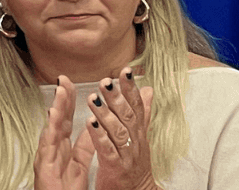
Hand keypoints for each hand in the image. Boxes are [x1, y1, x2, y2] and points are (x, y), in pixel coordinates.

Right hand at [34, 76, 94, 189]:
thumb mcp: (79, 165)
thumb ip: (84, 146)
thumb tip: (93, 126)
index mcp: (63, 148)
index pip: (67, 120)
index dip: (70, 101)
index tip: (72, 83)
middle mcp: (53, 149)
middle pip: (58, 119)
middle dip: (62, 98)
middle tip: (65, 78)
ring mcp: (47, 156)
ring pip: (52, 127)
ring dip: (56, 108)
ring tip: (61, 89)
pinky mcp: (44, 166)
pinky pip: (48, 145)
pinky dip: (50, 129)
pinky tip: (52, 116)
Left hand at [87, 67, 155, 189]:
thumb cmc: (134, 163)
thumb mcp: (139, 137)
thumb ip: (142, 113)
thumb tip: (148, 90)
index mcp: (138, 133)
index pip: (136, 107)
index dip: (131, 89)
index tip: (125, 71)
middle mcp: (135, 142)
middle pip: (127, 117)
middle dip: (117, 98)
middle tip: (106, 81)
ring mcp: (127, 155)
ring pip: (118, 132)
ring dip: (106, 114)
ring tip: (94, 98)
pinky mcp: (116, 168)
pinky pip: (108, 150)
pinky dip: (100, 136)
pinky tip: (91, 123)